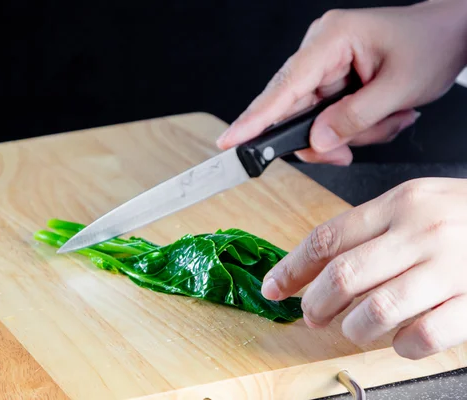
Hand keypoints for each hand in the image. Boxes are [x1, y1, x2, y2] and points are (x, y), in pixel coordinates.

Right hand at [217, 0, 466, 164]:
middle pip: (293, 109)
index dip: (255, 118)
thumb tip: (316, 143)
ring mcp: (324, 65)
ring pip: (312, 119)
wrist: (453, 34)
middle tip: (344, 152)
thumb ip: (353, 119)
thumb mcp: (399, 88)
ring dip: (348, 132)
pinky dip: (353, 128)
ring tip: (387, 120)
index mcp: (331, 39)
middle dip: (322, 136)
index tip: (230, 141)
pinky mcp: (332, 79)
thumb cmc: (432, 44)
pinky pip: (327, 117)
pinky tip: (382, 118)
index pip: (284, 87)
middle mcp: (320, 50)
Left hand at [261, 177, 466, 358]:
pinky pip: (423, 336)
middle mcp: (421, 233)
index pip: (327, 238)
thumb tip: (314, 264)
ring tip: (352, 328)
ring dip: (352, 328)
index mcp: (399, 204)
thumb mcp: (413, 204)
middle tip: (310, 314)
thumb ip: (368, 229)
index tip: (273, 287)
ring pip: (376, 311)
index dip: (292, 268)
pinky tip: (400, 339)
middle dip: (314, 303)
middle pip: (342, 276)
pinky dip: (402, 345)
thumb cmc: (463, 216)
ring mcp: (450, 268)